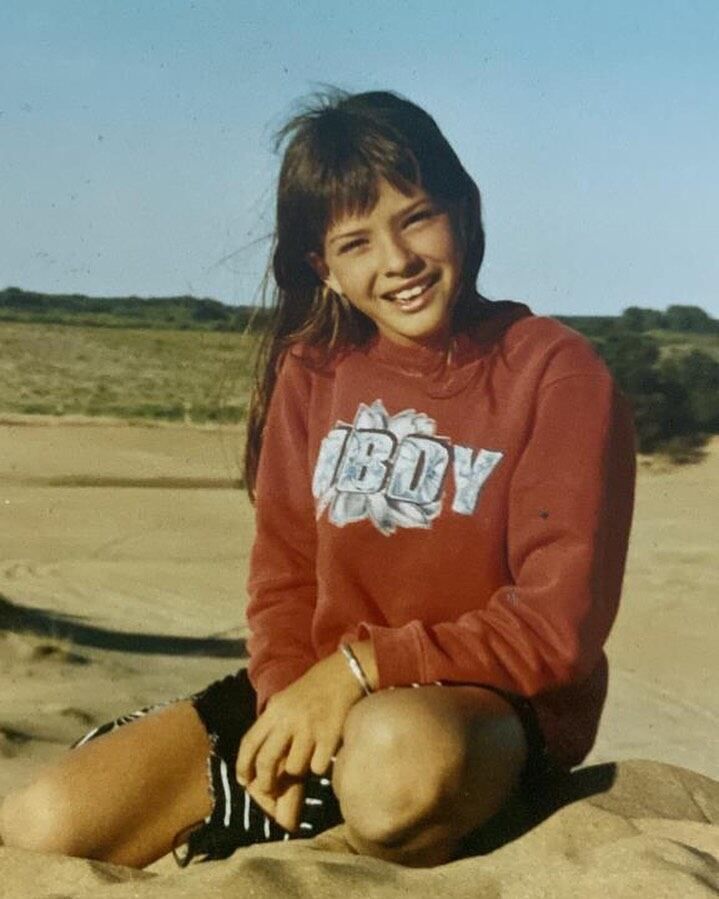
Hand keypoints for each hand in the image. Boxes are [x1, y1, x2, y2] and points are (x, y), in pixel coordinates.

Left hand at [237, 648, 371, 827]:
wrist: (344, 674)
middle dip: (265, 782)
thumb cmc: (312, 690)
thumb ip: (271, 724)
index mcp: (274, 710)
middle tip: (270, 790)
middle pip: (266, 762)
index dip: (242, 766)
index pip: (249, 743)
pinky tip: (324, 753)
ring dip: (299, 770)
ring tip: (306, 757)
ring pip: (293, 768)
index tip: (242, 781)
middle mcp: (288, 719)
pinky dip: (319, 765)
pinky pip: (317, 767)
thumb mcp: (284, 701)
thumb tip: (256, 757)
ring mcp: (309, 728)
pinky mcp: (330, 736)